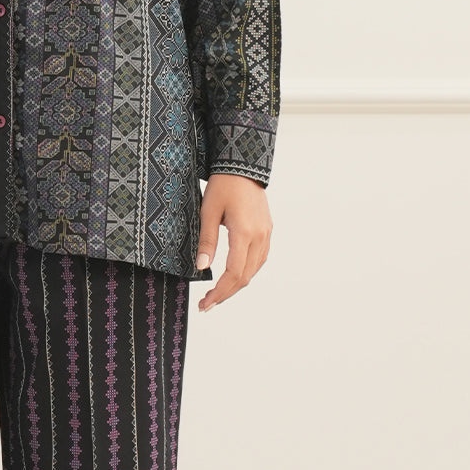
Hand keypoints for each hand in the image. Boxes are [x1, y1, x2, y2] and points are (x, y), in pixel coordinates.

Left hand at [194, 172, 271, 311]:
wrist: (243, 165)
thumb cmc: (223, 185)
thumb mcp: (208, 211)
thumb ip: (206, 241)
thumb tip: (202, 267)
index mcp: (244, 232)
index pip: (233, 273)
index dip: (220, 292)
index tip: (206, 304)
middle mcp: (260, 236)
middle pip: (245, 277)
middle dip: (225, 294)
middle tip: (207, 304)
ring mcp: (266, 234)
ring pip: (254, 270)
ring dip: (236, 285)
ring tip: (217, 293)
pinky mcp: (267, 230)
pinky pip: (259, 259)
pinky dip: (246, 272)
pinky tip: (233, 276)